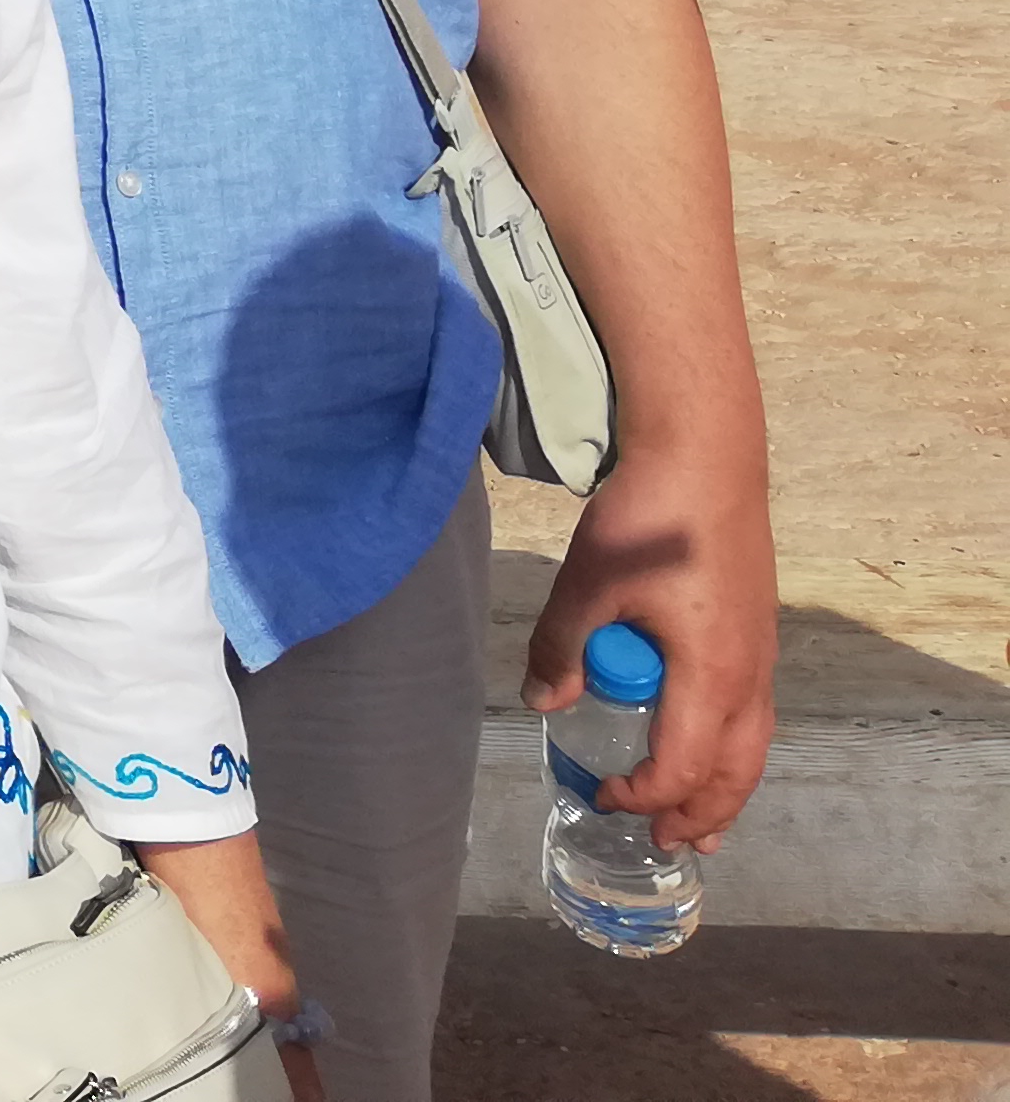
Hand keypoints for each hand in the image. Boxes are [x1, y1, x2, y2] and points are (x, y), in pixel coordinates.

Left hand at [526, 441, 777, 848]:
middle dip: (700, 814)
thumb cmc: (647, 520)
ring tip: (700, 826)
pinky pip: (754, 716)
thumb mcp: (588, 583)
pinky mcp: (758, 634)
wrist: (706, 459)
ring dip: (726, 791)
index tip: (602, 795)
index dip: (642, 793)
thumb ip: (562, 647)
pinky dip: (734, 750)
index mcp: (710, 675)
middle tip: (665, 843)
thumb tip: (542, 703)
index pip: (681, 765)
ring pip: (752, 747)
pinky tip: (712, 748)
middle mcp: (748, 678)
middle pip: (733, 772)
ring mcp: (761, 656)